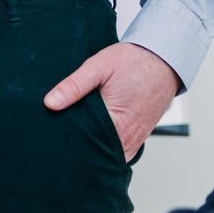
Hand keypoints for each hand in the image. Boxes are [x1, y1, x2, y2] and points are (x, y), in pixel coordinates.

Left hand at [43, 41, 181, 160]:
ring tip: (74, 136)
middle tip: (59, 138)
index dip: (68, 141)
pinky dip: (106, 145)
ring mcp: (136, 140)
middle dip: (78, 147)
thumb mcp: (97, 67)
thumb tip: (50, 103)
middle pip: (97, 153)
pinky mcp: (139, 137)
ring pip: (108, 153)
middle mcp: (129, 137)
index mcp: (117, 122)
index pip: (85, 143)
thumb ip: (73, 86)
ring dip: (93, 147)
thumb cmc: (132, 61)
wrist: (163, 59)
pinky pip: (120, 150)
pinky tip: (92, 135)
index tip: (54, 136)